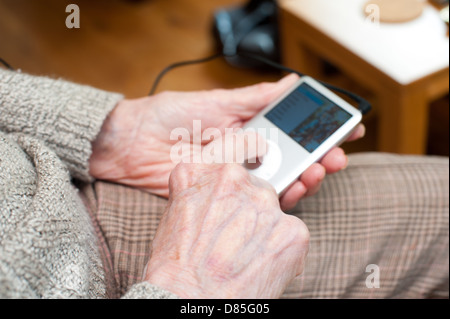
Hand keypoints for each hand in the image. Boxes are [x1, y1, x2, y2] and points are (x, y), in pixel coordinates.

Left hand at [89, 74, 364, 209]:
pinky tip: (291, 190)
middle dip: (320, 158)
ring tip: (316, 172)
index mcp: (249, 127)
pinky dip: (278, 197)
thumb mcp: (217, 102)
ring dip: (304, 178)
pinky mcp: (225, 194)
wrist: (131, 144)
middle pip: (293, 158)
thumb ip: (255, 98)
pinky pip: (257, 199)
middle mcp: (248, 151)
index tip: (348, 130)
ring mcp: (239, 174)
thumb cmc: (169, 116)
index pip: (293, 130)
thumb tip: (292, 83)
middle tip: (335, 159)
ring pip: (280, 180)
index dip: (321, 130)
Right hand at [143, 163, 309, 298]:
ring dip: (265, 229)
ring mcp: (264, 202)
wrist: (189, 301)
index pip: (234, 143)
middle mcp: (233, 178)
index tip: (257, 153)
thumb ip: (199, 192)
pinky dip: (282, 249)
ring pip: (273, 209)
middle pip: (256, 184)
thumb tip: (215, 192)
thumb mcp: (175, 214)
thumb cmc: (175, 266)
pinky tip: (261, 266)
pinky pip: (292, 232)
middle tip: (236, 237)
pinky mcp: (291, 229)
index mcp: (199, 170)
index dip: (247, 150)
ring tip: (245, 256)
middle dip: (250, 207)